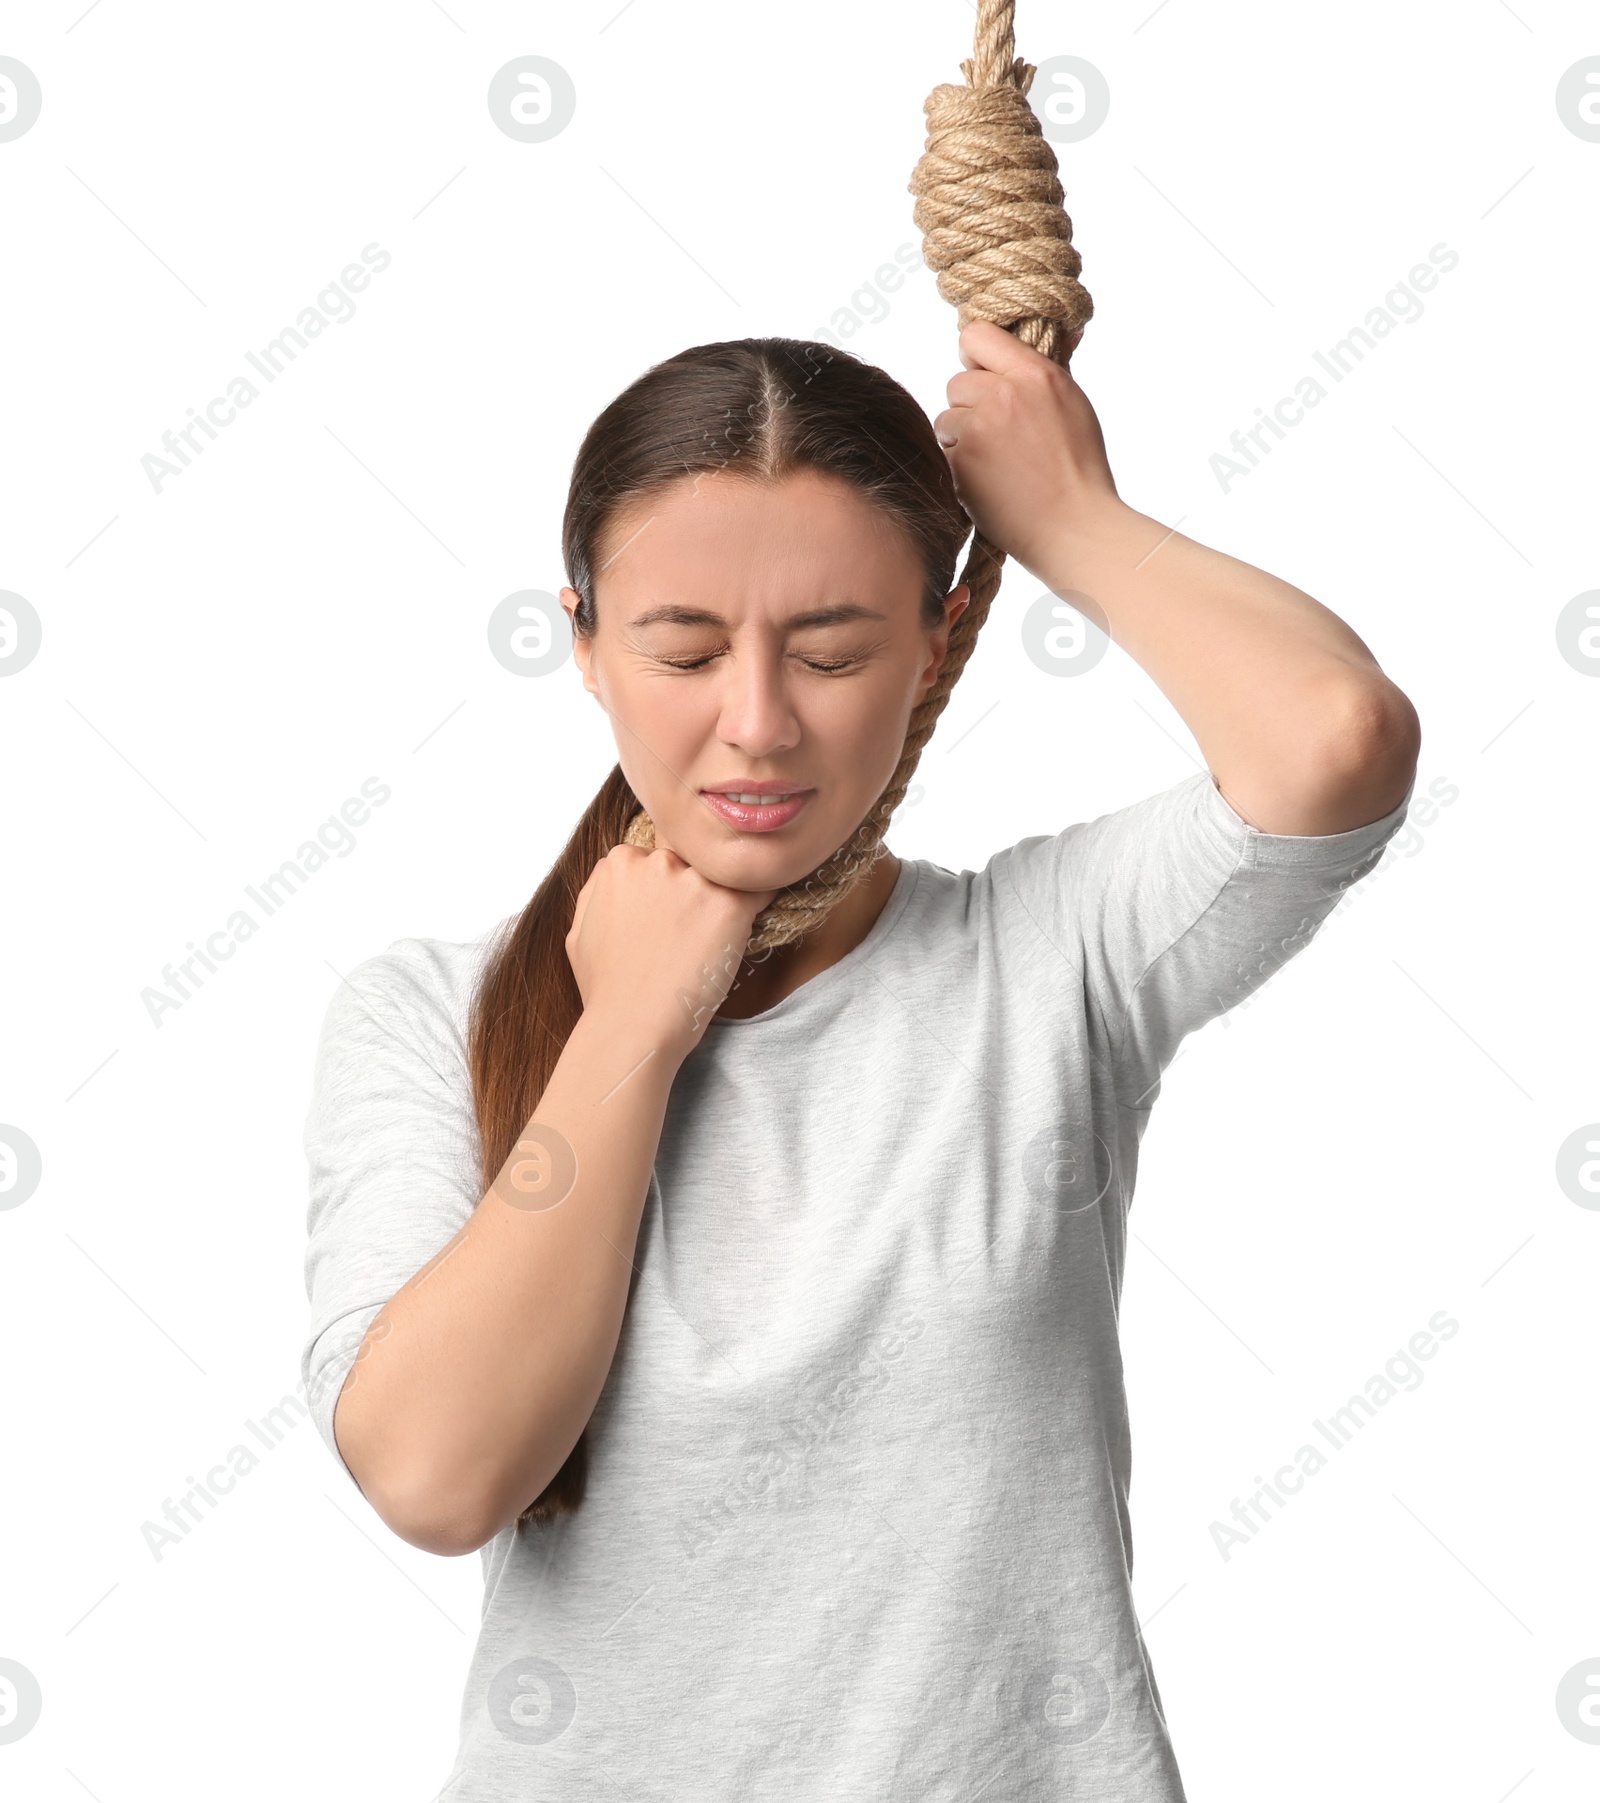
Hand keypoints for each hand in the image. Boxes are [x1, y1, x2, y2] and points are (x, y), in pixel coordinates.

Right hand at [565, 845, 776, 1057]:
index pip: (656, 859)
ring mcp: (694, 881)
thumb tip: (614, 870)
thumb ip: (598, 890)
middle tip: (692, 933)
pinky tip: (744, 932)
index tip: (668, 919)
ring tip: (713, 942)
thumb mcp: (579, 931)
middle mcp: (657, 862)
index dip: (665, 891)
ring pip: (723, 877)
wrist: (633, 1027)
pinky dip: (758, 907)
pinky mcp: (729, 905)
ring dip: (723, 901)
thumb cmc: (607, 990)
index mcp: (620, 863)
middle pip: (690, 864)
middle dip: (694, 892)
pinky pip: (759, 892)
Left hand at [933, 318, 1121, 577]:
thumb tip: (1059, 328)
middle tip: (999, 435)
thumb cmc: (1079, 470)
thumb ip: (1044, 371)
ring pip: (946, 419)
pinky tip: (990, 481)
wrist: (1073, 528)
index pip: (976, 335)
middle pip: (957, 382)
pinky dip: (959, 467)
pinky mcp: (960, 463)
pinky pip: (944, 453)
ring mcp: (978, 430)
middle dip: (970, 406)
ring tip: (997, 462)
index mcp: (1035, 374)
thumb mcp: (1073, 404)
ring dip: (961, 438)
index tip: (985, 376)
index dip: (976, 357)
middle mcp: (1003, 395)